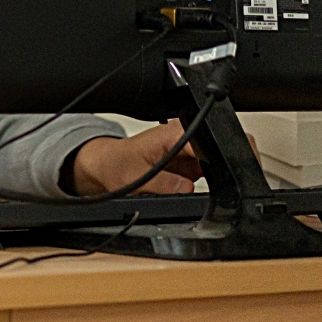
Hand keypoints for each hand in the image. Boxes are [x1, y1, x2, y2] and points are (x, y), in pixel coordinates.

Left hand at [67, 123, 205, 195]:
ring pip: (213, 164)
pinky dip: (203, 183)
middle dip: (209, 171)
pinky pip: (207, 173)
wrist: (109, 165)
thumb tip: (188, 188)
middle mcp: (183, 138)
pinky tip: (182, 184)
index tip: (203, 174)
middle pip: (213, 152)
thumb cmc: (117, 164)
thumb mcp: (136, 178)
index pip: (204, 141)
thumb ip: (164, 184)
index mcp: (171, 133)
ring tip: (175, 182)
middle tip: (182, 182)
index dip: (211, 158)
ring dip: (204, 177)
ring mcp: (188, 151)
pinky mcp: (190, 164)